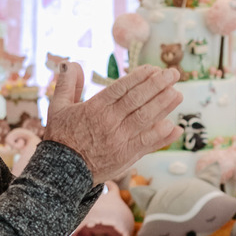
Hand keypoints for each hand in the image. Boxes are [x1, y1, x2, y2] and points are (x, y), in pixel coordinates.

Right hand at [43, 63, 182, 182]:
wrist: (60, 172)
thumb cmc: (60, 138)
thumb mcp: (57, 107)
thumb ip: (67, 84)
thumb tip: (73, 63)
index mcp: (95, 108)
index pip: (122, 88)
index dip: (140, 77)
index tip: (153, 69)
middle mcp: (110, 122)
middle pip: (138, 100)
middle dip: (158, 85)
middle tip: (173, 74)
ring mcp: (120, 140)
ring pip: (146, 119)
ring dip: (164, 105)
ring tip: (178, 94)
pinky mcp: (126, 156)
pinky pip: (148, 144)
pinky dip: (163, 136)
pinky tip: (176, 127)